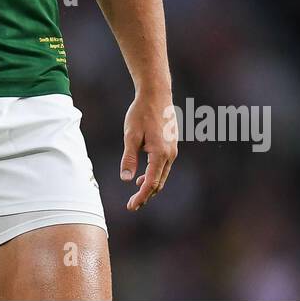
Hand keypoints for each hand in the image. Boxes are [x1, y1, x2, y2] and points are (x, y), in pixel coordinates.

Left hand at [119, 93, 176, 210]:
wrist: (156, 94)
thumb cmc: (141, 113)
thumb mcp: (130, 135)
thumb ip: (129, 158)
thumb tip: (126, 179)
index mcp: (160, 154)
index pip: (151, 183)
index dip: (141, 197)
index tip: (131, 206)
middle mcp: (170, 155)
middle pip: (159, 183)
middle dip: (146, 195)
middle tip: (132, 205)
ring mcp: (173, 150)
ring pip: (162, 175)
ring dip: (150, 185)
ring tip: (136, 193)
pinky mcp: (171, 145)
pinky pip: (164, 166)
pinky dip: (155, 174)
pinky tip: (144, 175)